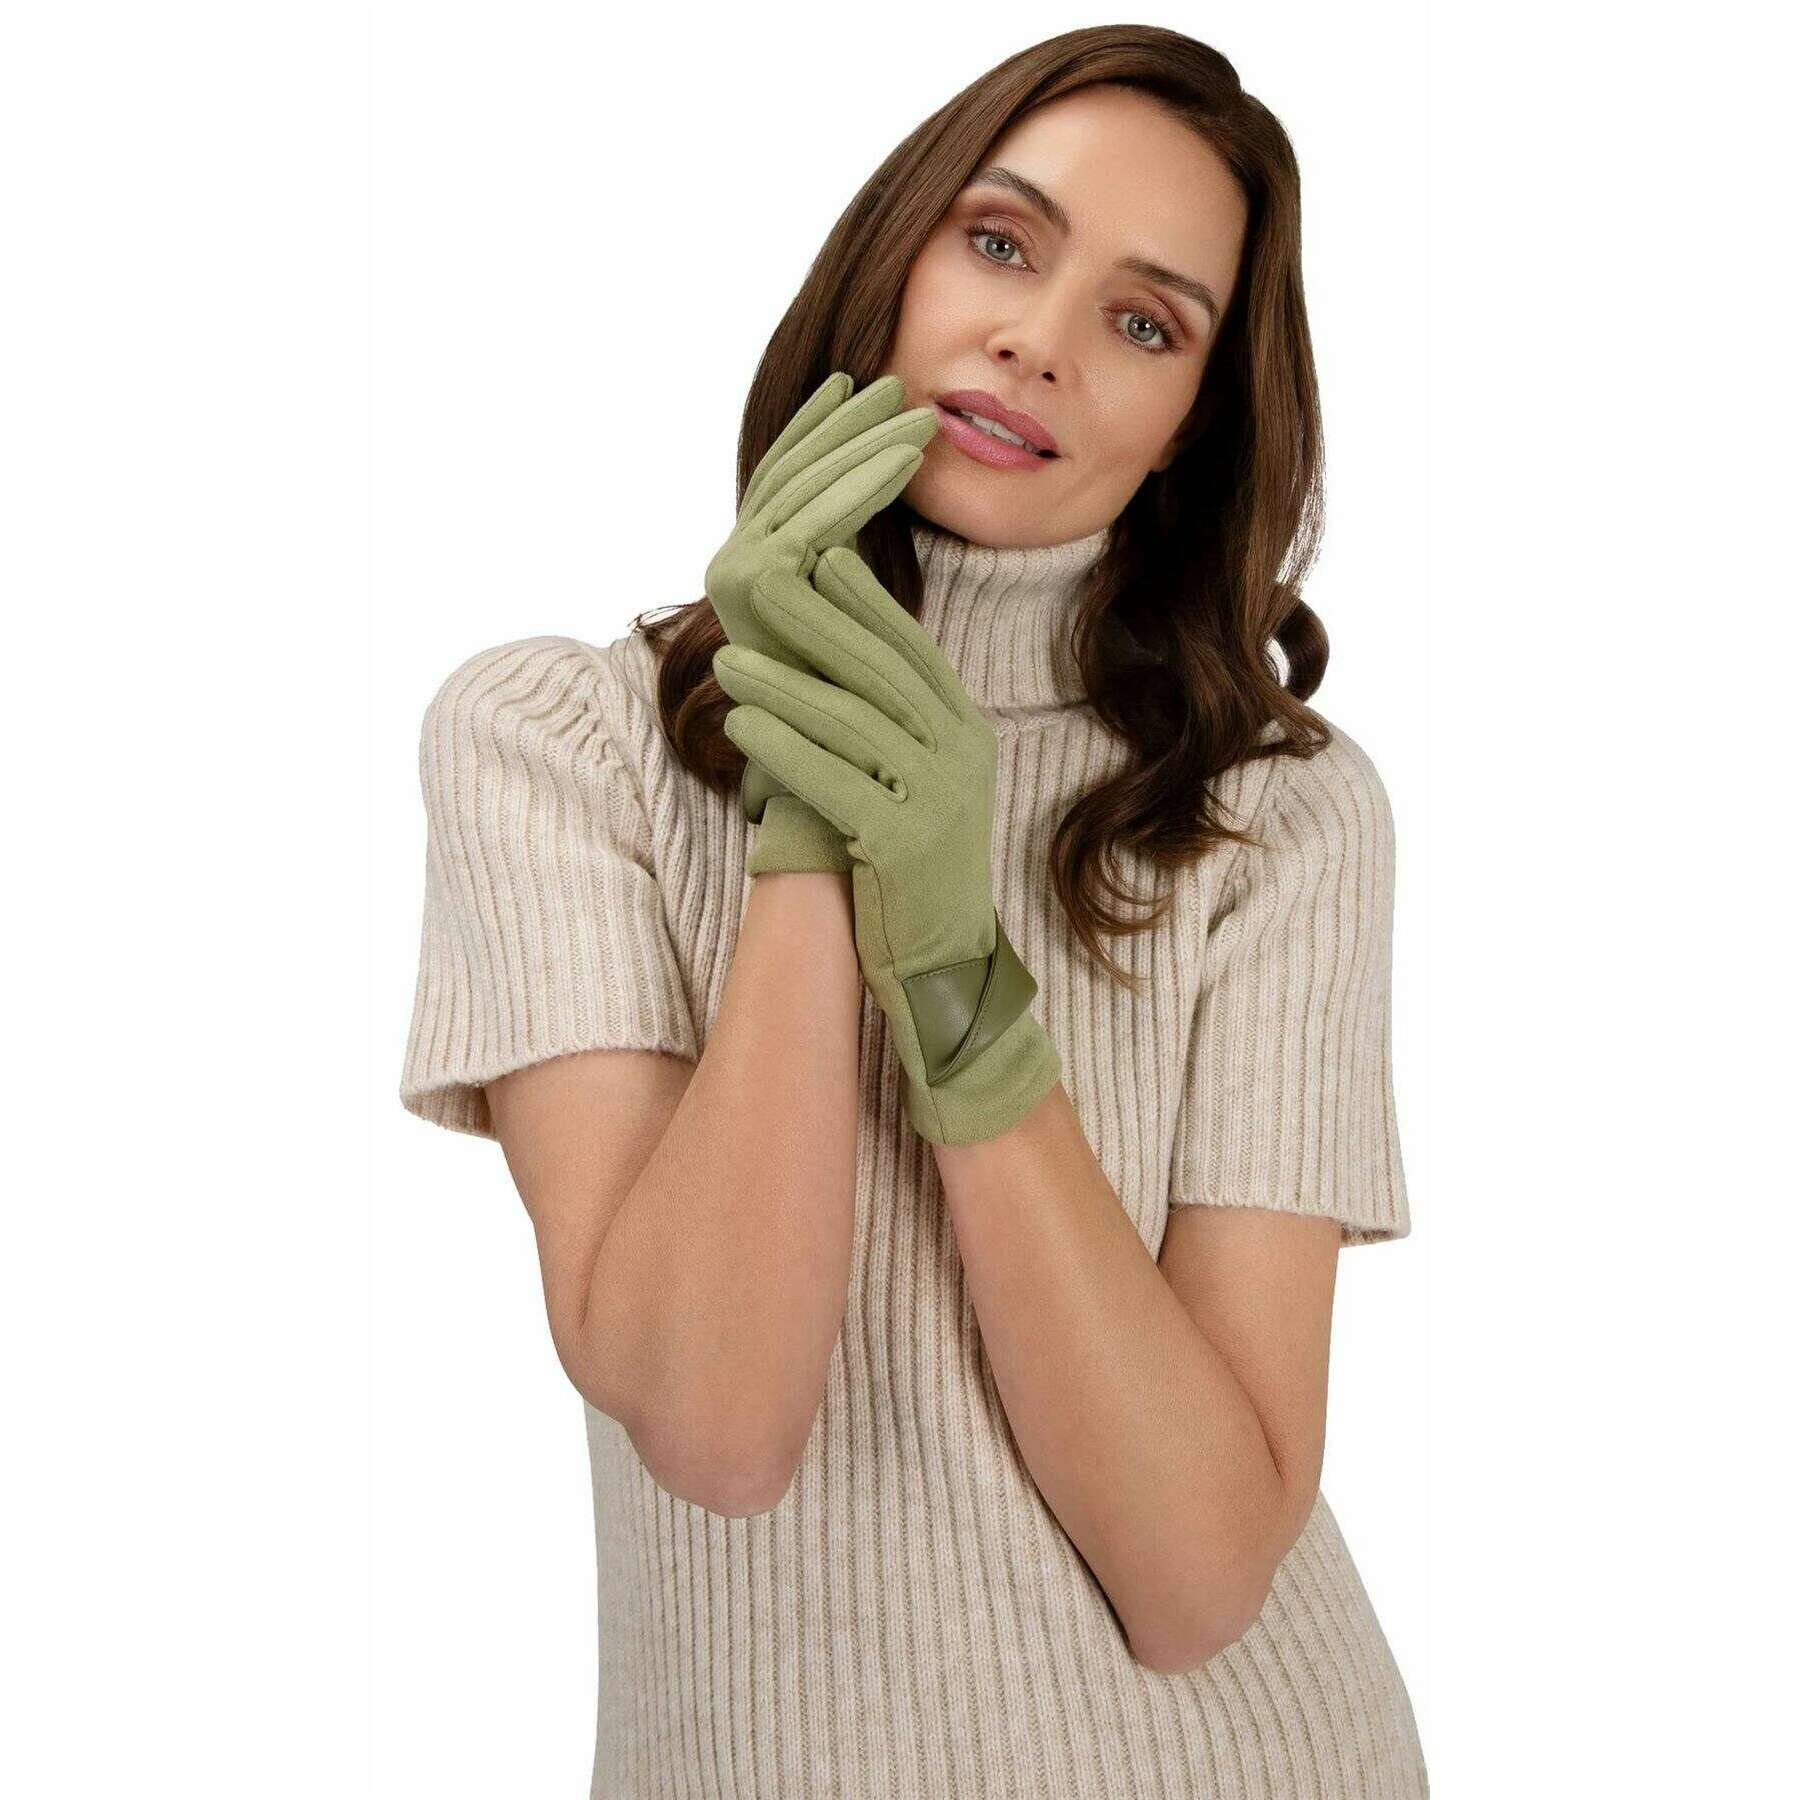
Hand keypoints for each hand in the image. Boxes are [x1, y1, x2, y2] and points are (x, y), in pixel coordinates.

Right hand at [704, 371, 938, 875]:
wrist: (832, 790)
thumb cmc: (859, 718)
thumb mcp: (859, 623)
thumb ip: (853, 573)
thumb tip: (879, 518)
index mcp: (750, 572)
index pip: (785, 481)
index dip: (823, 431)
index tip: (864, 387)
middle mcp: (730, 567)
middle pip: (793, 473)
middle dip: (848, 426)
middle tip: (900, 385)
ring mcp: (733, 574)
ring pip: (808, 487)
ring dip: (867, 446)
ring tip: (922, 417)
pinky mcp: (752, 585)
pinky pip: (817, 516)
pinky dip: (864, 484)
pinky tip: (908, 458)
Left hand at [710, 547, 1058, 1145]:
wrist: (941, 959)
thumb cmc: (907, 860)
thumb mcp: (911, 778)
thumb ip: (884, 716)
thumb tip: (823, 646)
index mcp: (965, 731)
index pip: (910, 649)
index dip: (862, 601)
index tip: (815, 556)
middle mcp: (960, 757)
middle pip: (878, 673)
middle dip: (814, 624)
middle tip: (758, 584)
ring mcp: (937, 801)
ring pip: (850, 723)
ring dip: (783, 685)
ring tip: (725, 660)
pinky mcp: (903, 844)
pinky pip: (834, 781)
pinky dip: (784, 748)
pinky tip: (742, 724)